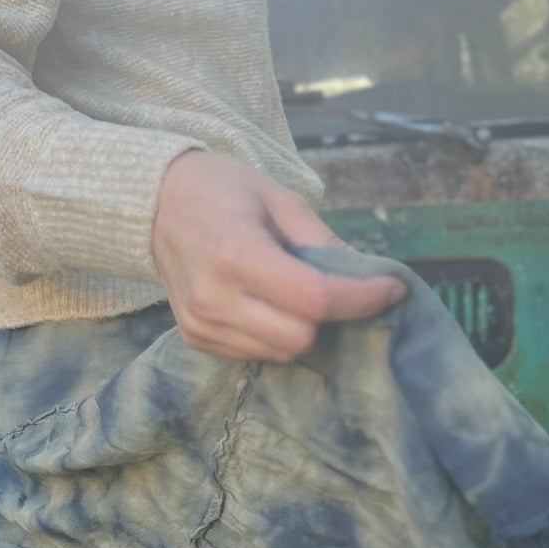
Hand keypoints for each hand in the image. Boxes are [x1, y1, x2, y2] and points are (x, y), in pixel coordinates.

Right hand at [151, 151, 406, 361]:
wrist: (156, 205)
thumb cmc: (224, 192)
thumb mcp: (279, 199)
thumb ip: (323, 242)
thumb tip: (370, 278)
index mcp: (237, 255)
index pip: (316, 299)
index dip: (362, 299)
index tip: (392, 289)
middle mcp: (215, 299)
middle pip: (302, 337)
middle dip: (329, 318)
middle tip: (339, 290)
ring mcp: (202, 326)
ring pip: (281, 353)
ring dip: (302, 330)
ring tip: (299, 296)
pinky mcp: (196, 340)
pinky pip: (255, 355)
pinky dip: (274, 336)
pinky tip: (268, 307)